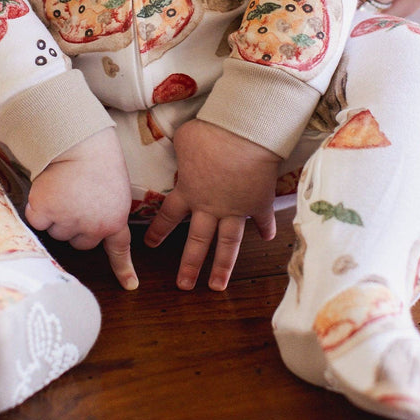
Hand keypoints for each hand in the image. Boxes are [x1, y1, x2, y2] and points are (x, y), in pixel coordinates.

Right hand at [25, 127, 137, 289]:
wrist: (80, 142)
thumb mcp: (115, 189)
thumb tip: (89, 224)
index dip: (124, 269)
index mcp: (115, 220)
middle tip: (77, 196)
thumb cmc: (98, 158)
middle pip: (78, 241)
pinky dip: (38, 207)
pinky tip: (47, 189)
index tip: (130, 286)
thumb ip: (106, 210)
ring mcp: (67, 222)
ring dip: (56, 214)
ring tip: (64, 187)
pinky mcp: (44, 212)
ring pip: (56, 231)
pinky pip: (37, 219)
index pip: (119, 250)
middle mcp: (92, 228)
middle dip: (75, 224)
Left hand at [144, 119, 279, 290]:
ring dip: (223, 267)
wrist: (244, 135)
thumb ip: (181, 150)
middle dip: (189, 265)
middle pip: (197, 242)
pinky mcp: (259, 203)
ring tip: (218, 286)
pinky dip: (266, 228)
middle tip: (183, 285)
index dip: (159, 231)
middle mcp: (209, 207)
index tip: (151, 245)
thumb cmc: (209, 134)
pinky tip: (268, 238)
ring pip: (228, 245)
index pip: (168, 216)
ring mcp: (236, 209)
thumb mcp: (184, 139)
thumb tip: (181, 147)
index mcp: (188, 191)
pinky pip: (262, 220)